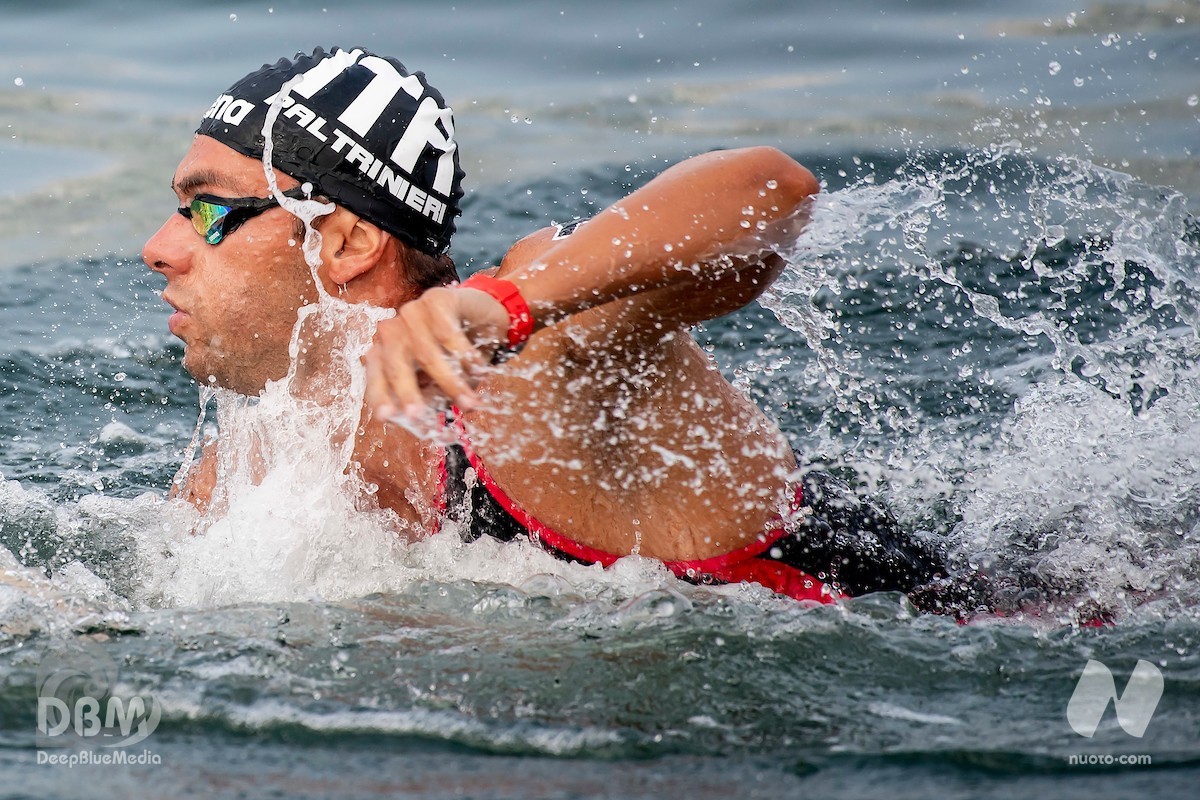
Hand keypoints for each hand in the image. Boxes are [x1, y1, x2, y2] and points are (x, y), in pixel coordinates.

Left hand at [364, 284, 509, 420]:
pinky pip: (448, 333)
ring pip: (426, 353)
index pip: (376, 377)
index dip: (380, 396)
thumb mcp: (441, 381)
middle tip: (419, 416)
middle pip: (395, 365)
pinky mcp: (435, 299)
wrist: (486, 318)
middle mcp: (393, 330)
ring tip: (471, 403)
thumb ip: (430, 398)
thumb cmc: (458, 355)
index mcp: (386, 352)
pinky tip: (479, 368)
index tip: (387, 417)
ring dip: (451, 382)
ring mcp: (412, 312)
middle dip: (408, 393)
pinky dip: (465, 355)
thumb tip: (425, 426)